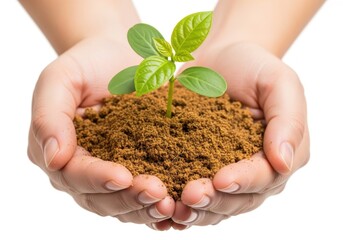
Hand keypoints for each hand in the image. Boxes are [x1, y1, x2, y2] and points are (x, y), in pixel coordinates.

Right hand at [27, 37, 174, 228]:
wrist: (120, 57)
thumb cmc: (87, 64)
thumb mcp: (60, 79)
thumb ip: (49, 116)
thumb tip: (53, 159)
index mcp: (61, 152)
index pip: (74, 174)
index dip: (97, 179)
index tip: (123, 176)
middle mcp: (83, 172)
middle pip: (101, 198)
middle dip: (128, 198)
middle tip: (156, 193)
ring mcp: (111, 174)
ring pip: (124, 205)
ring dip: (146, 208)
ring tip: (170, 204)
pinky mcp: (138, 170)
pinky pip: (145, 196)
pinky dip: (158, 205)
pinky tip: (177, 207)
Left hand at [171, 42, 308, 227]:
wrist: (220, 59)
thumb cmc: (253, 66)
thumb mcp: (278, 83)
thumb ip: (288, 121)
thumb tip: (284, 163)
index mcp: (279, 154)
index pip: (265, 176)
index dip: (243, 181)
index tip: (220, 179)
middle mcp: (256, 171)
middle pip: (238, 199)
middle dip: (214, 200)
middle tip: (189, 196)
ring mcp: (227, 172)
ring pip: (216, 203)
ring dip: (196, 209)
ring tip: (174, 205)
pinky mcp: (200, 168)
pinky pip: (194, 192)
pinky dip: (180, 202)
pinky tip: (164, 204)